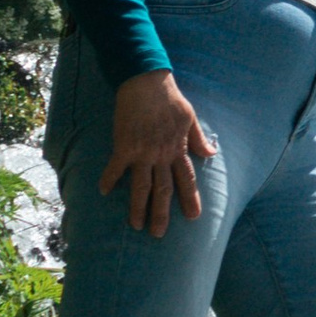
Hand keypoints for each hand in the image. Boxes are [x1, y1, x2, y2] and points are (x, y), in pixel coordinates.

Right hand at [101, 70, 216, 235]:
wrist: (146, 82)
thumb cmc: (170, 98)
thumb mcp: (190, 118)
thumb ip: (198, 139)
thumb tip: (212, 153)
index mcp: (178, 148)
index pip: (186, 179)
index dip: (190, 198)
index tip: (194, 216)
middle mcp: (161, 155)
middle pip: (163, 190)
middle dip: (162, 213)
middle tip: (159, 234)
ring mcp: (142, 152)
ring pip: (141, 186)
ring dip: (138, 207)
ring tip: (136, 225)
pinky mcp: (124, 146)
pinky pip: (115, 168)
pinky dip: (109, 179)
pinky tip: (104, 192)